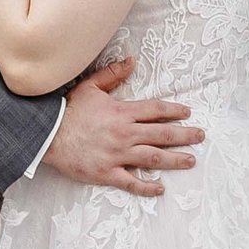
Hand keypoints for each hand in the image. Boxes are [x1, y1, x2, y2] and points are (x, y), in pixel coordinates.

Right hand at [43, 58, 204, 197]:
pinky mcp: (107, 173)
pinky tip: (161, 188)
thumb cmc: (68, 111)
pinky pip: (131, 182)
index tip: (188, 113)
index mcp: (123, 112)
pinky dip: (147, 187)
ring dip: (175, 159)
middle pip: (163, 134)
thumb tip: (131, 60)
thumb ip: (113, 74)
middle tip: (201, 136)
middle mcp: (125, 134)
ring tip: (191, 160)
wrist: (47, 135)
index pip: (156, 110)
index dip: (175, 110)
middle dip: (185, 135)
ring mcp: (117, 155)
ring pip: (154, 158)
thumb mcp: (90, 87)